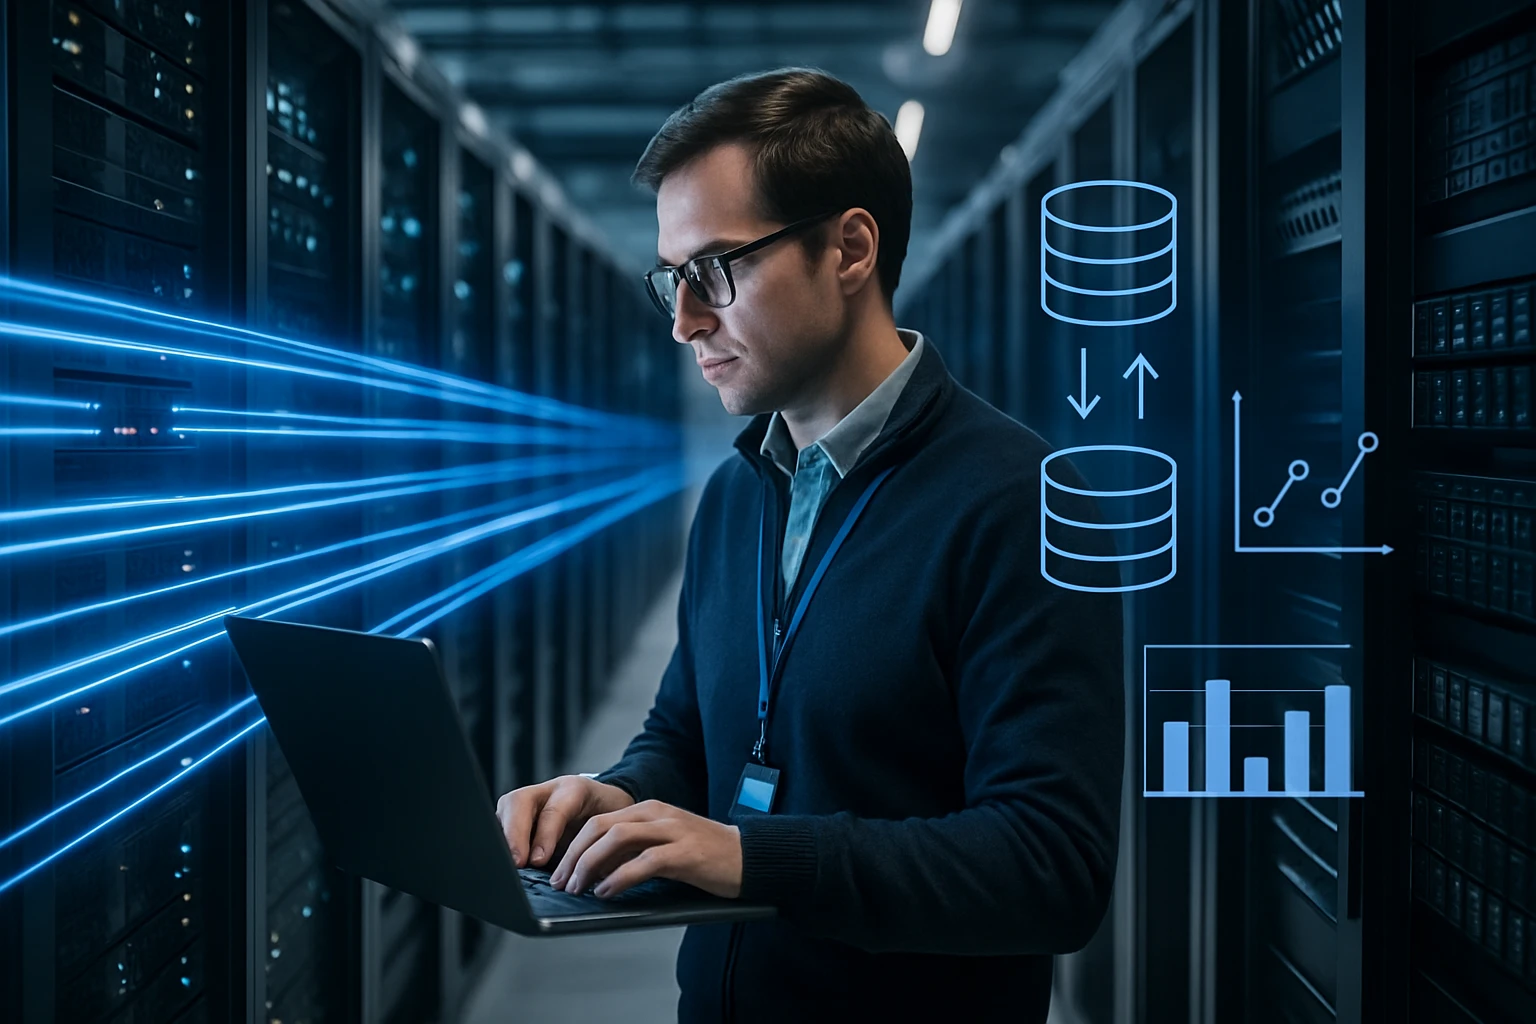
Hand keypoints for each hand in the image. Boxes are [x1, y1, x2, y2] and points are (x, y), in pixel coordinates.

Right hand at [495, 774, 635, 869]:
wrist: (606, 804)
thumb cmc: (610, 818)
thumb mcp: (611, 828)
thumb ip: (597, 845)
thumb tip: (583, 875)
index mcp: (574, 790)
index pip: (554, 810)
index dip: (544, 835)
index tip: (537, 861)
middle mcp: (547, 791)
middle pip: (519, 802)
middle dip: (514, 834)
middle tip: (516, 863)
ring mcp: (529, 800)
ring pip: (505, 810)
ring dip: (503, 839)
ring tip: (505, 866)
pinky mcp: (516, 815)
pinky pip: (501, 825)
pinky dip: (501, 845)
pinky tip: (503, 863)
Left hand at [548, 799, 742, 899]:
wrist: (749, 856)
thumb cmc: (704, 856)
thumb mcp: (663, 845)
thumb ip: (632, 851)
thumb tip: (594, 872)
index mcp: (648, 810)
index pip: (598, 821)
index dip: (572, 846)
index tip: (558, 871)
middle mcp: (657, 814)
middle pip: (601, 827)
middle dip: (574, 856)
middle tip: (561, 882)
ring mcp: (672, 831)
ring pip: (617, 839)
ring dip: (590, 865)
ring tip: (578, 888)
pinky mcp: (685, 853)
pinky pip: (644, 862)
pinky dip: (620, 877)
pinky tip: (606, 892)